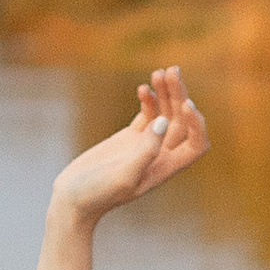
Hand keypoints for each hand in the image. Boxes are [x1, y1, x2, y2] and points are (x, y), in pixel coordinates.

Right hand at [48, 65, 208, 225]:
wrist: (72, 199)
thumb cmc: (97, 194)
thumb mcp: (123, 175)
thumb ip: (145, 151)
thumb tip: (162, 121)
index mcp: (165, 168)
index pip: (196, 144)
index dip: (197, 123)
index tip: (186, 105)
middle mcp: (160, 155)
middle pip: (182, 121)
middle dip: (180, 95)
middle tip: (171, 71)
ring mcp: (145, 145)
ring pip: (165, 113)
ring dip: (166, 92)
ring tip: (159, 71)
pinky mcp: (129, 138)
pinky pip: (147, 113)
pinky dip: (149, 99)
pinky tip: (142, 88)